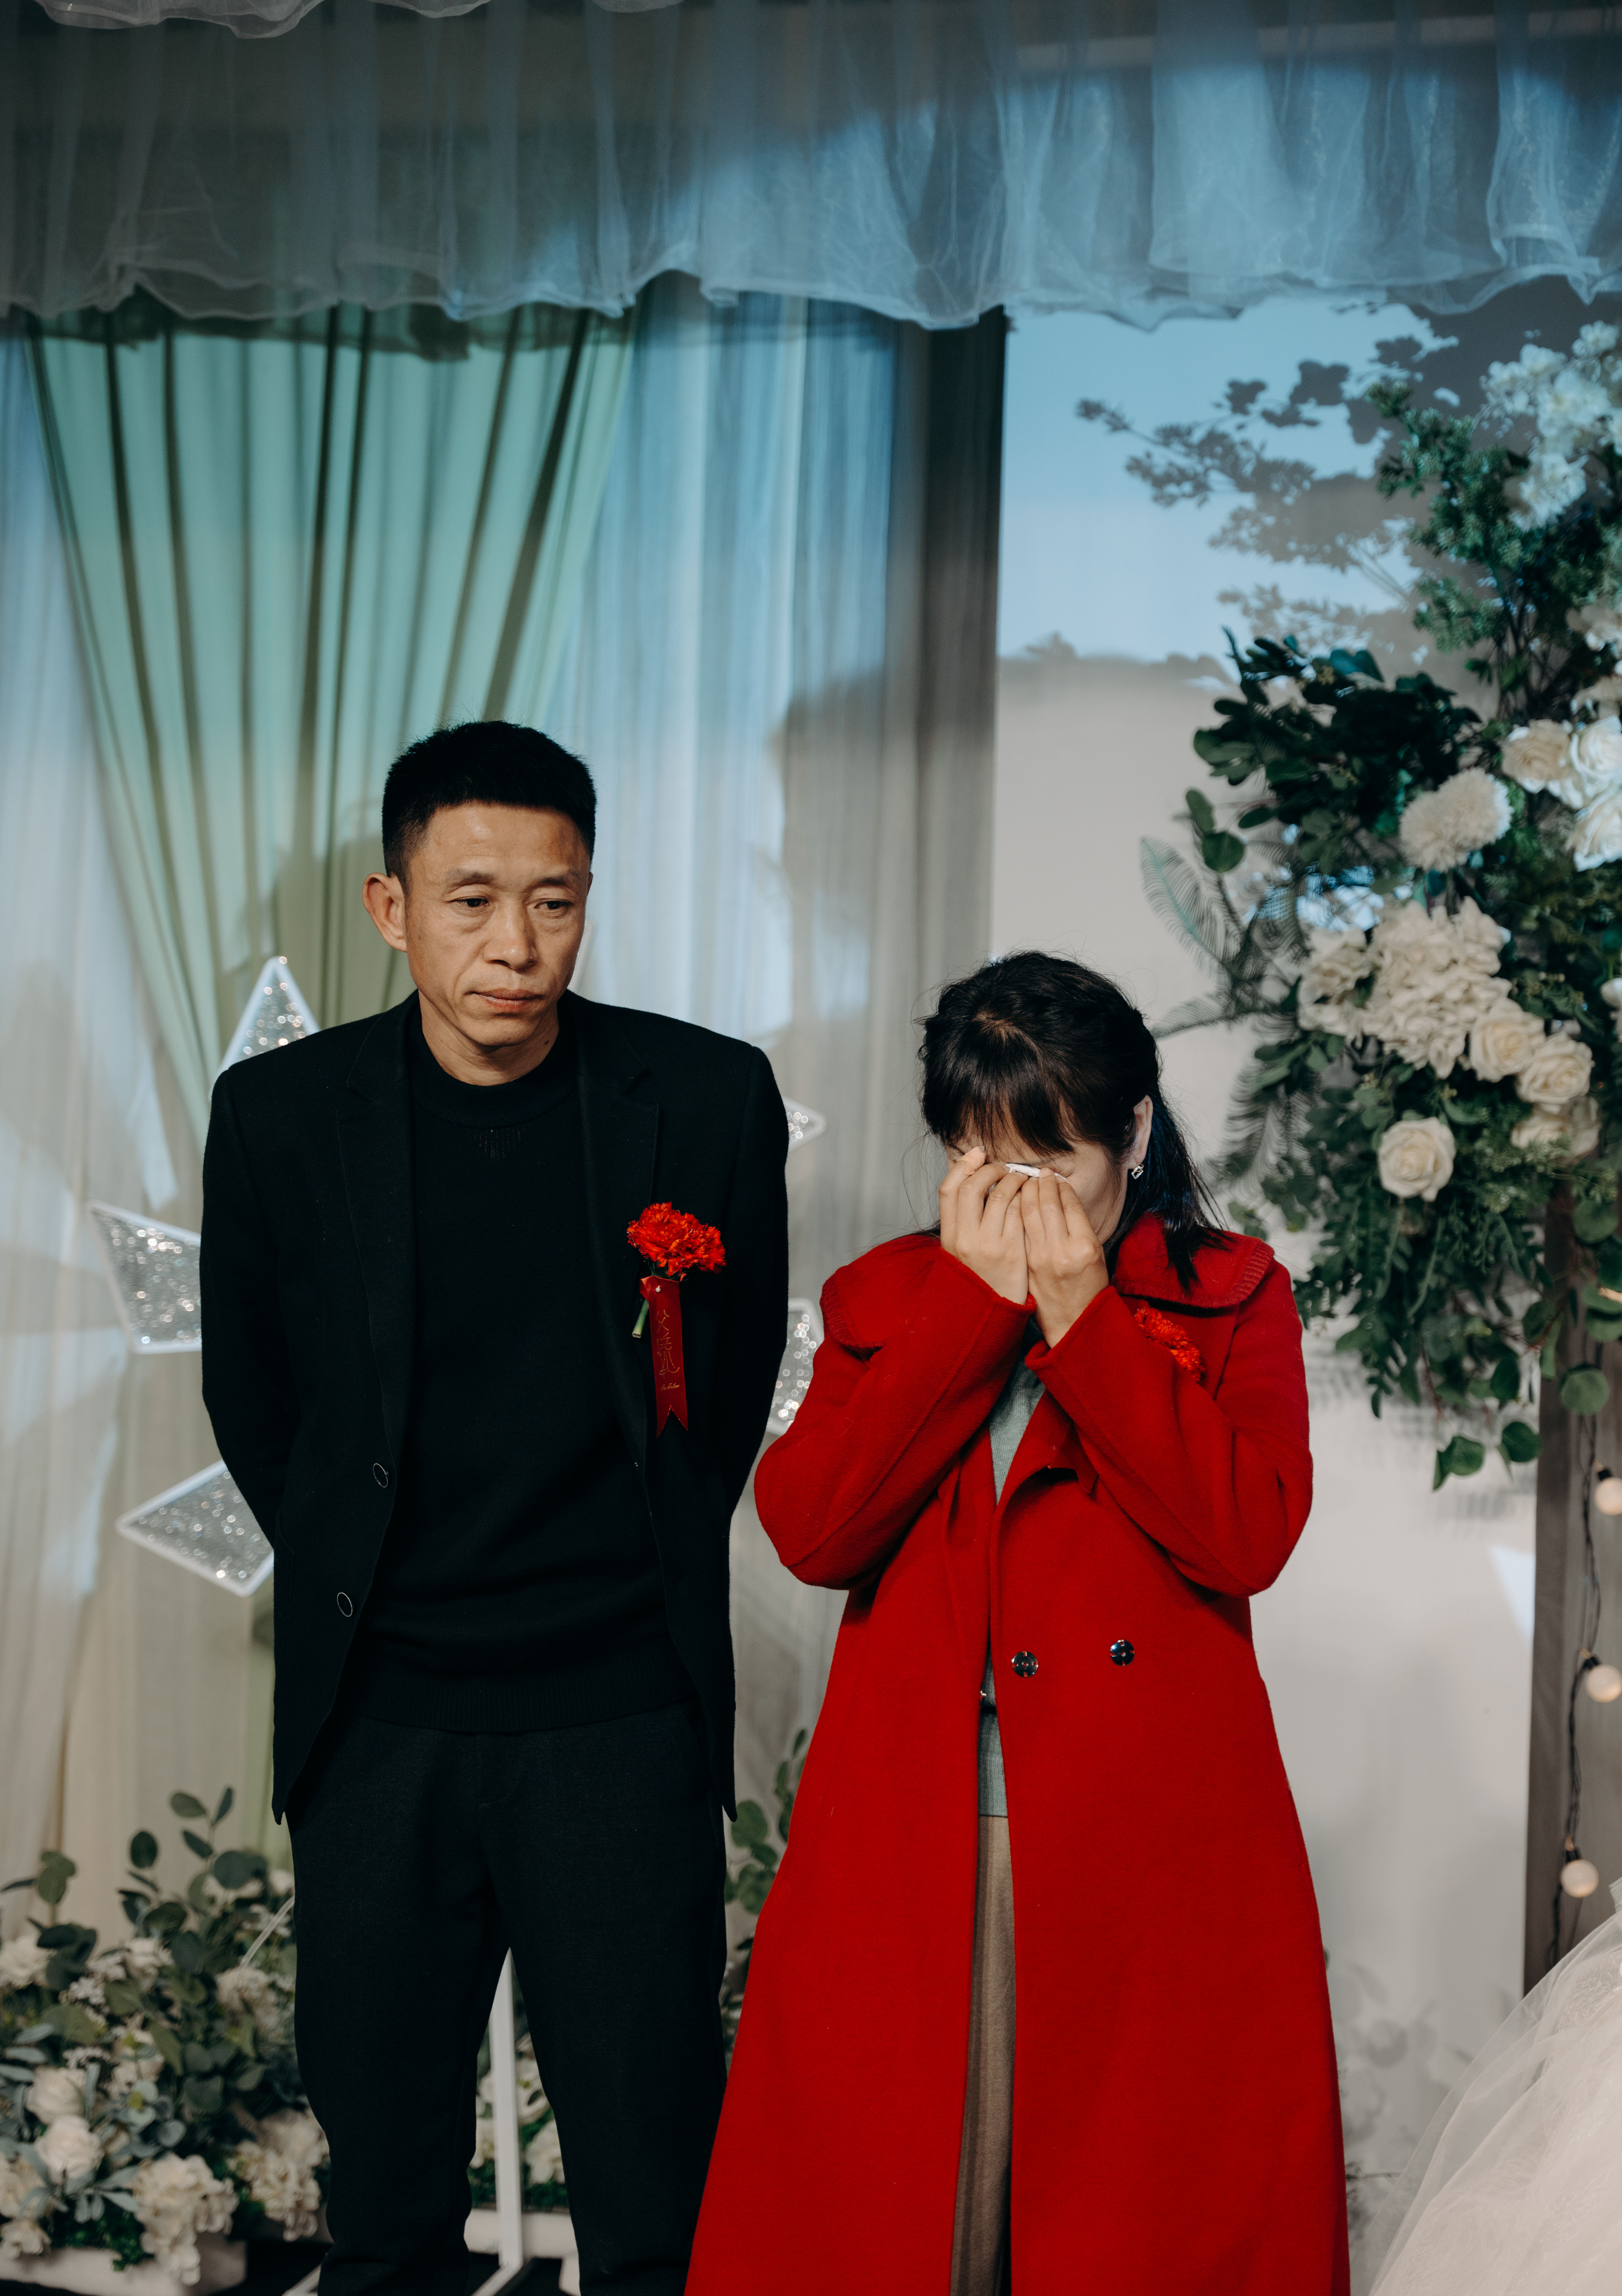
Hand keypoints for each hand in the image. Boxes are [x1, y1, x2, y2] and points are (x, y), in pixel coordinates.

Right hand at [939, 1148, 1030, 1307]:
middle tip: (1003, 1167)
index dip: (962, 1167)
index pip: (948, 1190)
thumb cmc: (981, 1280)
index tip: (976, 1155)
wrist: (993, 1315)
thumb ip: (964, 1222)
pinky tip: (1032, 1196)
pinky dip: (1026, 1198)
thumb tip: (974, 1181)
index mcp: (949, 1238)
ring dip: (1013, 1180)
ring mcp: (989, 1245)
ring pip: (1000, 1194)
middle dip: (990, 1169)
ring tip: (1021, 1179)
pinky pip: (1020, 1212)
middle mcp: (966, 1240)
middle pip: (973, 1187)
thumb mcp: (961, 1252)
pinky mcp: (1013, 1251)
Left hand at [1021, 1171, 1108, 1346]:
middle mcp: (1061, 1250)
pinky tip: (1014, 1203)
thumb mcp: (1096, 1253)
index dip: (1060, 1185)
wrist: (1073, 1321)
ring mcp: (1039, 1258)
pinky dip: (1015, 1211)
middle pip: (1046, 1203)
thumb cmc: (1088, 1286)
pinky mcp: (1025, 1265)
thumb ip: (1079, 1225)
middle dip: (1041, 1182)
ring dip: (1024, 1191)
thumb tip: (1061, 1195)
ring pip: (1027, 1212)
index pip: (1069, 1203)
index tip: (1055, 1176)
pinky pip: (1017, 1229)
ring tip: (1025, 1182)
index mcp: (1084, 1245)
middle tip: (1039, 1173)